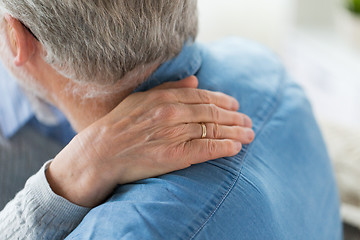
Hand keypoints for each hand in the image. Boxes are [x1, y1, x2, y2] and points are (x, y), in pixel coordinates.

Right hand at [46, 76, 254, 206]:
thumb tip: (195, 80)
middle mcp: (172, 113)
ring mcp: (174, 134)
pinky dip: (223, 148)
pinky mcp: (174, 156)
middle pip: (212, 113)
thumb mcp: (140, 98)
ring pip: (213, 130)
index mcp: (165, 97)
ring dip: (235, 132)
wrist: (100, 152)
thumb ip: (169, 87)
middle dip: (235, 117)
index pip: (203, 97)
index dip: (223, 101)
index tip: (236, 105)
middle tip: (248, 121)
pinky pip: (205, 149)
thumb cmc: (119, 125)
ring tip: (249, 135)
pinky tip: (236, 148)